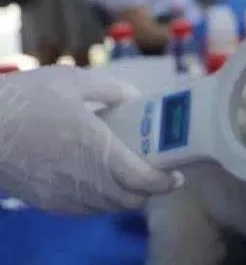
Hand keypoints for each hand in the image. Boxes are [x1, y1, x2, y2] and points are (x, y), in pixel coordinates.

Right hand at [0, 66, 182, 213]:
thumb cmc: (23, 101)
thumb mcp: (71, 81)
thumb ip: (109, 89)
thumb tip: (135, 96)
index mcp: (96, 149)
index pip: (142, 180)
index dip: (164, 182)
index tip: (176, 176)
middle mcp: (84, 179)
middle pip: (130, 200)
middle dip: (150, 190)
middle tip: (158, 174)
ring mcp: (63, 195)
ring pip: (108, 208)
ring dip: (125, 197)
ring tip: (132, 177)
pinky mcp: (46, 202)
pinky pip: (85, 209)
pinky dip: (102, 201)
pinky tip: (100, 182)